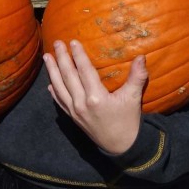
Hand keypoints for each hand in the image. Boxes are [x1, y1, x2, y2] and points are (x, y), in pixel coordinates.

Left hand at [44, 40, 146, 154]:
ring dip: (52, 71)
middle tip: (57, 42)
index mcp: (96, 97)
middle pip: (68, 76)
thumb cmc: (129, 120)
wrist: (122, 147)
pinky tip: (50, 83)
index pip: (84, 71)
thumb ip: (137, 77)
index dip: (78, 55)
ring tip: (47, 57)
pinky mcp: (73, 118)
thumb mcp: (133, 98)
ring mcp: (75, 111)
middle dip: (61, 58)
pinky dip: (54, 92)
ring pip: (60, 88)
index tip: (73, 41)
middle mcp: (82, 103)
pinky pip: (60, 102)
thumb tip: (141, 57)